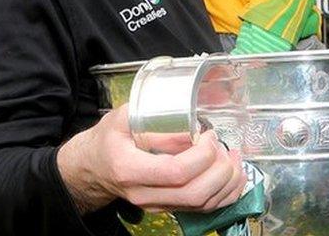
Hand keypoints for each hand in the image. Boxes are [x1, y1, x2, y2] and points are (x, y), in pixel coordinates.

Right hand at [56, 104, 246, 214]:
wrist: (93, 167)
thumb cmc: (108, 139)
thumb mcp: (123, 119)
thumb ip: (155, 121)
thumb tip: (193, 129)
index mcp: (130, 169)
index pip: (176, 172)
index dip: (201, 155)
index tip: (208, 135)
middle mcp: (144, 194)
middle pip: (194, 193)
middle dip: (220, 171)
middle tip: (226, 148)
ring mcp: (157, 205)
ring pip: (202, 205)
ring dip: (228, 183)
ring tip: (235, 158)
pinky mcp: (168, 208)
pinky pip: (203, 209)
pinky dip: (226, 194)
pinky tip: (234, 176)